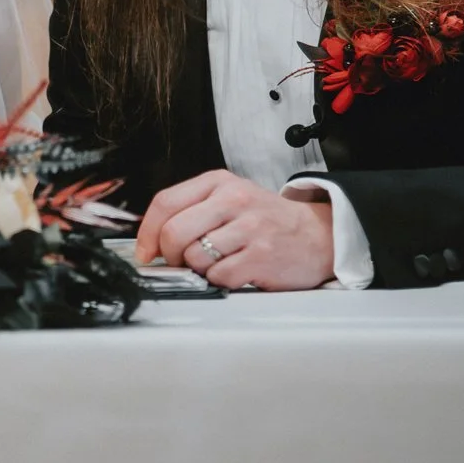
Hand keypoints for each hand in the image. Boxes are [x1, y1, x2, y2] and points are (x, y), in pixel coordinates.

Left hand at [134, 170, 334, 290]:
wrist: (317, 234)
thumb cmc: (266, 219)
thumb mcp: (230, 198)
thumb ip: (192, 210)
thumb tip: (153, 241)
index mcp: (219, 182)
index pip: (165, 202)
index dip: (147, 232)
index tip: (145, 251)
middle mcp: (233, 200)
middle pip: (175, 232)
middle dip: (169, 255)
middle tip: (180, 262)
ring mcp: (249, 228)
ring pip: (195, 257)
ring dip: (200, 268)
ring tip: (219, 262)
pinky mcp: (261, 256)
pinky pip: (219, 276)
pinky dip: (222, 280)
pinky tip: (237, 271)